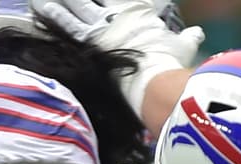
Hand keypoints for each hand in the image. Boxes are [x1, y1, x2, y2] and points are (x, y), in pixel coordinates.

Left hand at [32, 0, 203, 112]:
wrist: (155, 79)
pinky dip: (52, 13)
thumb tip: (198, 33)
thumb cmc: (170, 63)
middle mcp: (117, 15)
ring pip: (77, 4)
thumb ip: (188, 38)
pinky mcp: (88, 40)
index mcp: (137, 13)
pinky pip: (66, 22)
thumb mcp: (183, 47)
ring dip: (65, 1)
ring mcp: (101, 25)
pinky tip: (41, 6)